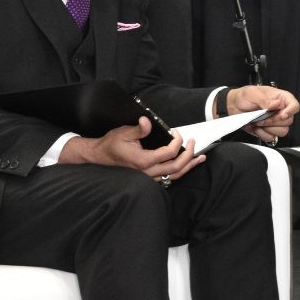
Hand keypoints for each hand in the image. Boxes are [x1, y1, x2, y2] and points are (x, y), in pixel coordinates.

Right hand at [59, 116, 205, 182]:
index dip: (177, 141)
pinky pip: (167, 178)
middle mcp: (147, 172)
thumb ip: (139, 129)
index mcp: (143, 160)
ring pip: (173, 175)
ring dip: (188, 166)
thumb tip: (148, 121)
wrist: (99, 157)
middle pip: (176, 167)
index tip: (176, 132)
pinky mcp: (147, 178)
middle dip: (189, 154)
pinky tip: (186, 165)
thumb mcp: (124, 132)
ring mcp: (148, 177)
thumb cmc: (111, 144)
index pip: (169, 152)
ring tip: (200, 158)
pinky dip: (179, 171)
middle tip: (194, 142)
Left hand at [226, 84, 299, 145]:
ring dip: (268, 129)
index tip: (281, 115)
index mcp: (280, 98)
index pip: (294, 105)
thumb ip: (265, 100)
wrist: (233, 106)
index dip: (290, 111)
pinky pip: (272, 137)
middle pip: (288, 121)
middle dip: (274, 121)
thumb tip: (276, 104)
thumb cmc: (244, 96)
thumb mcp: (253, 94)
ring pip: (282, 131)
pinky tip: (257, 128)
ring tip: (258, 122)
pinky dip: (263, 134)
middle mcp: (280, 110)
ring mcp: (275, 121)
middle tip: (261, 117)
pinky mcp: (269, 130)